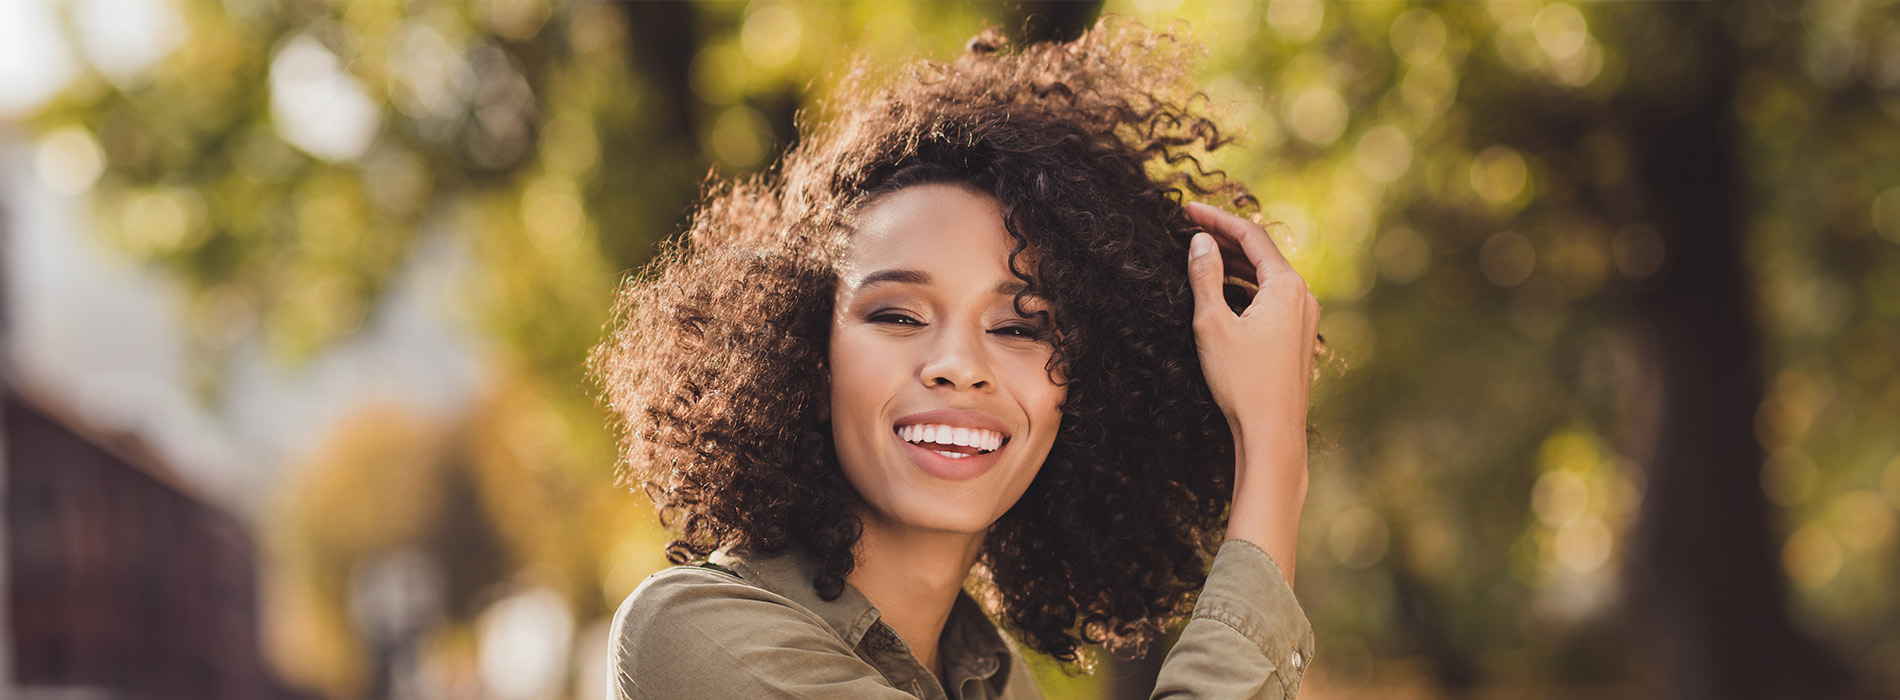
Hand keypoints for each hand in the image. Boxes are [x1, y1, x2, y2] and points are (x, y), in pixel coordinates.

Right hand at [1182, 201, 1318, 583]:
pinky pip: (1271, 298)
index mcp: (1287, 286)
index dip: (1217, 219)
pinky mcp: (1298, 339)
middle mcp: (1304, 297)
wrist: (1273, 434)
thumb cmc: (1242, 381)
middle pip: (1261, 254)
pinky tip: (1224, 294)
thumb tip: (1201, 242)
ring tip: (1202, 256)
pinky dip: (1246, 287)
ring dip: (1234, 264)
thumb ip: (1204, 277)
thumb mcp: (1212, 324)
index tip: (1186, 209)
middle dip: (1225, 239)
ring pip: (1266, 277)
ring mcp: (1305, 319)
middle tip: (1190, 228)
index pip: (1251, 236)